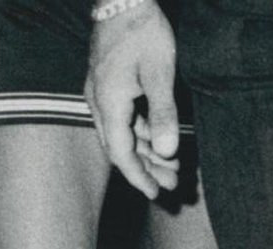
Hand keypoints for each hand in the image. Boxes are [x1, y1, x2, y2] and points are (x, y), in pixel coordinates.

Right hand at [86, 3, 181, 198]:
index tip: (156, 193)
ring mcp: (102, 93)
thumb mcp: (159, 72)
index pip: (121, 153)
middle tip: (172, 183)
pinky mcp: (108, 84)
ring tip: (172, 164)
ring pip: (123, 134)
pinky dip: (141, 132)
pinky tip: (159, 139)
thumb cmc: (142, 31)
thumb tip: (168, 152)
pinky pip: (123, 118)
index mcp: (109, 104)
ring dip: (146, 151)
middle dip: (147, 168)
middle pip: (121, 148)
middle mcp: (99, 103)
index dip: (139, 177)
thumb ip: (163, 113)